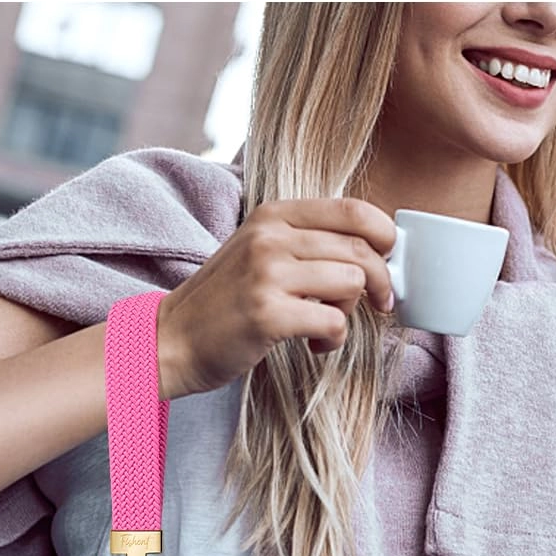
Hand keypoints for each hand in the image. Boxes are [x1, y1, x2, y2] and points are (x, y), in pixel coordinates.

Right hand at [155, 198, 397, 398]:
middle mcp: (270, 239)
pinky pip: (333, 321)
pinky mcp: (268, 316)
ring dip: (351, 312)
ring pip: (351, 283)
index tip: (388, 258)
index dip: (383, 234)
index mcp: (271, 216)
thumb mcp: (253, 253)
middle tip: (379, 303)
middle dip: (380, 281)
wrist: (168, 343)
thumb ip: (300, 242)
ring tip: (327, 327)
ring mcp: (267, 276)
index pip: (352, 209)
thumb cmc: (218, 305)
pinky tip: (315, 346)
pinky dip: (333, 339)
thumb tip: (368, 249)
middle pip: (359, 249)